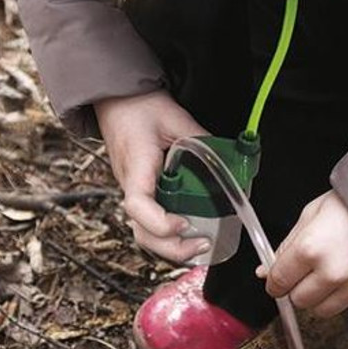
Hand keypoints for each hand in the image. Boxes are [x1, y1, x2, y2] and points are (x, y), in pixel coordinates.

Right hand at [95, 90, 210, 262]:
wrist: (118, 101)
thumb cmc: (141, 108)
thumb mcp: (176, 119)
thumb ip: (201, 141)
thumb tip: (229, 162)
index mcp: (136, 167)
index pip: (138, 204)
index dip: (160, 222)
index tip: (184, 223)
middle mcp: (130, 184)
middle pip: (141, 231)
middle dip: (172, 247)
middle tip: (204, 244)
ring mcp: (133, 190)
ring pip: (144, 231)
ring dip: (170, 245)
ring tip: (200, 245)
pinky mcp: (140, 190)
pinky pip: (149, 221)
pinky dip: (167, 233)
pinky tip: (189, 231)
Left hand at [257, 190, 347, 317]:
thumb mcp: (310, 215)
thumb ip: (286, 247)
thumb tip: (265, 270)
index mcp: (310, 249)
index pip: (279, 281)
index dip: (273, 281)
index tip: (275, 280)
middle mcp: (332, 272)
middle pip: (299, 300)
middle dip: (296, 287)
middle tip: (304, 270)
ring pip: (323, 310)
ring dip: (319, 296)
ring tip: (327, 270)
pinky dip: (344, 292)